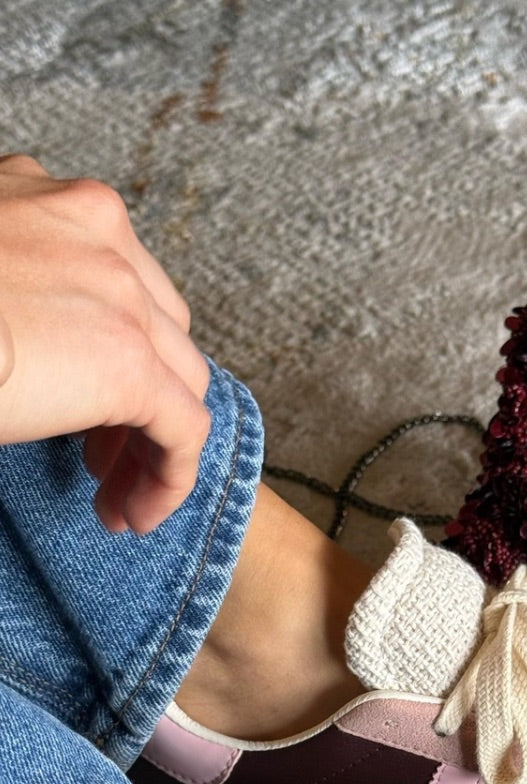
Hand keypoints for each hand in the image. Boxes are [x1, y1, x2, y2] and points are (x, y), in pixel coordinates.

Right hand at [0, 155, 210, 533]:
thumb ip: (17, 295)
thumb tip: (33, 353)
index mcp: (50, 202)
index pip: (119, 282)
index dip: (113, 352)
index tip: (81, 410)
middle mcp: (96, 230)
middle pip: (159, 328)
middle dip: (139, 399)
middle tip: (98, 456)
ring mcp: (119, 292)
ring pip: (180, 380)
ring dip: (153, 447)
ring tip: (116, 498)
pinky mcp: (128, 362)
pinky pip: (184, 430)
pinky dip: (168, 479)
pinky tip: (133, 514)